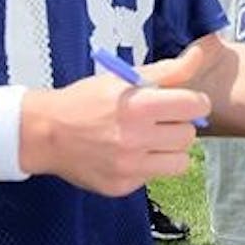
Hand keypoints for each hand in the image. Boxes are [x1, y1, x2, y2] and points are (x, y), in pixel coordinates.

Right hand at [19, 44, 210, 195]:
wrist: (46, 133)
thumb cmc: (86, 101)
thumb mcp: (124, 78)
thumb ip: (167, 71)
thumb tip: (198, 56)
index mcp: (139, 107)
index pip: (195, 106)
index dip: (194, 102)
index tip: (185, 102)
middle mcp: (135, 140)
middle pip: (189, 135)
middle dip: (179, 125)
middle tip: (159, 121)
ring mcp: (128, 168)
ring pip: (180, 163)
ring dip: (170, 150)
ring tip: (150, 140)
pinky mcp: (121, 187)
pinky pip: (154, 177)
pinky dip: (147, 166)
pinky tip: (127, 155)